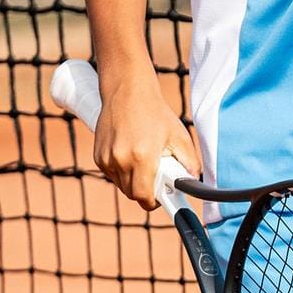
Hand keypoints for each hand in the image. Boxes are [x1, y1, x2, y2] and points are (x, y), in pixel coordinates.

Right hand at [93, 76, 200, 211]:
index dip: (154, 202)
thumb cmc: (154, 112)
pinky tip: (131, 155)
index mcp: (141, 156)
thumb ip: (190, 162)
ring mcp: (106, 158)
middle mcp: (120, 159)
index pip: (143, 197)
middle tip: (157, 175)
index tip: (161, 198)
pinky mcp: (98, 156)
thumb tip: (194, 181)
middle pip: (132, 194)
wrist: (126, 91)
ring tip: (145, 162)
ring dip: (134, 182)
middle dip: (146, 191)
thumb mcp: (178, 135)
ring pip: (122, 186)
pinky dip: (123, 172)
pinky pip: (112, 175)